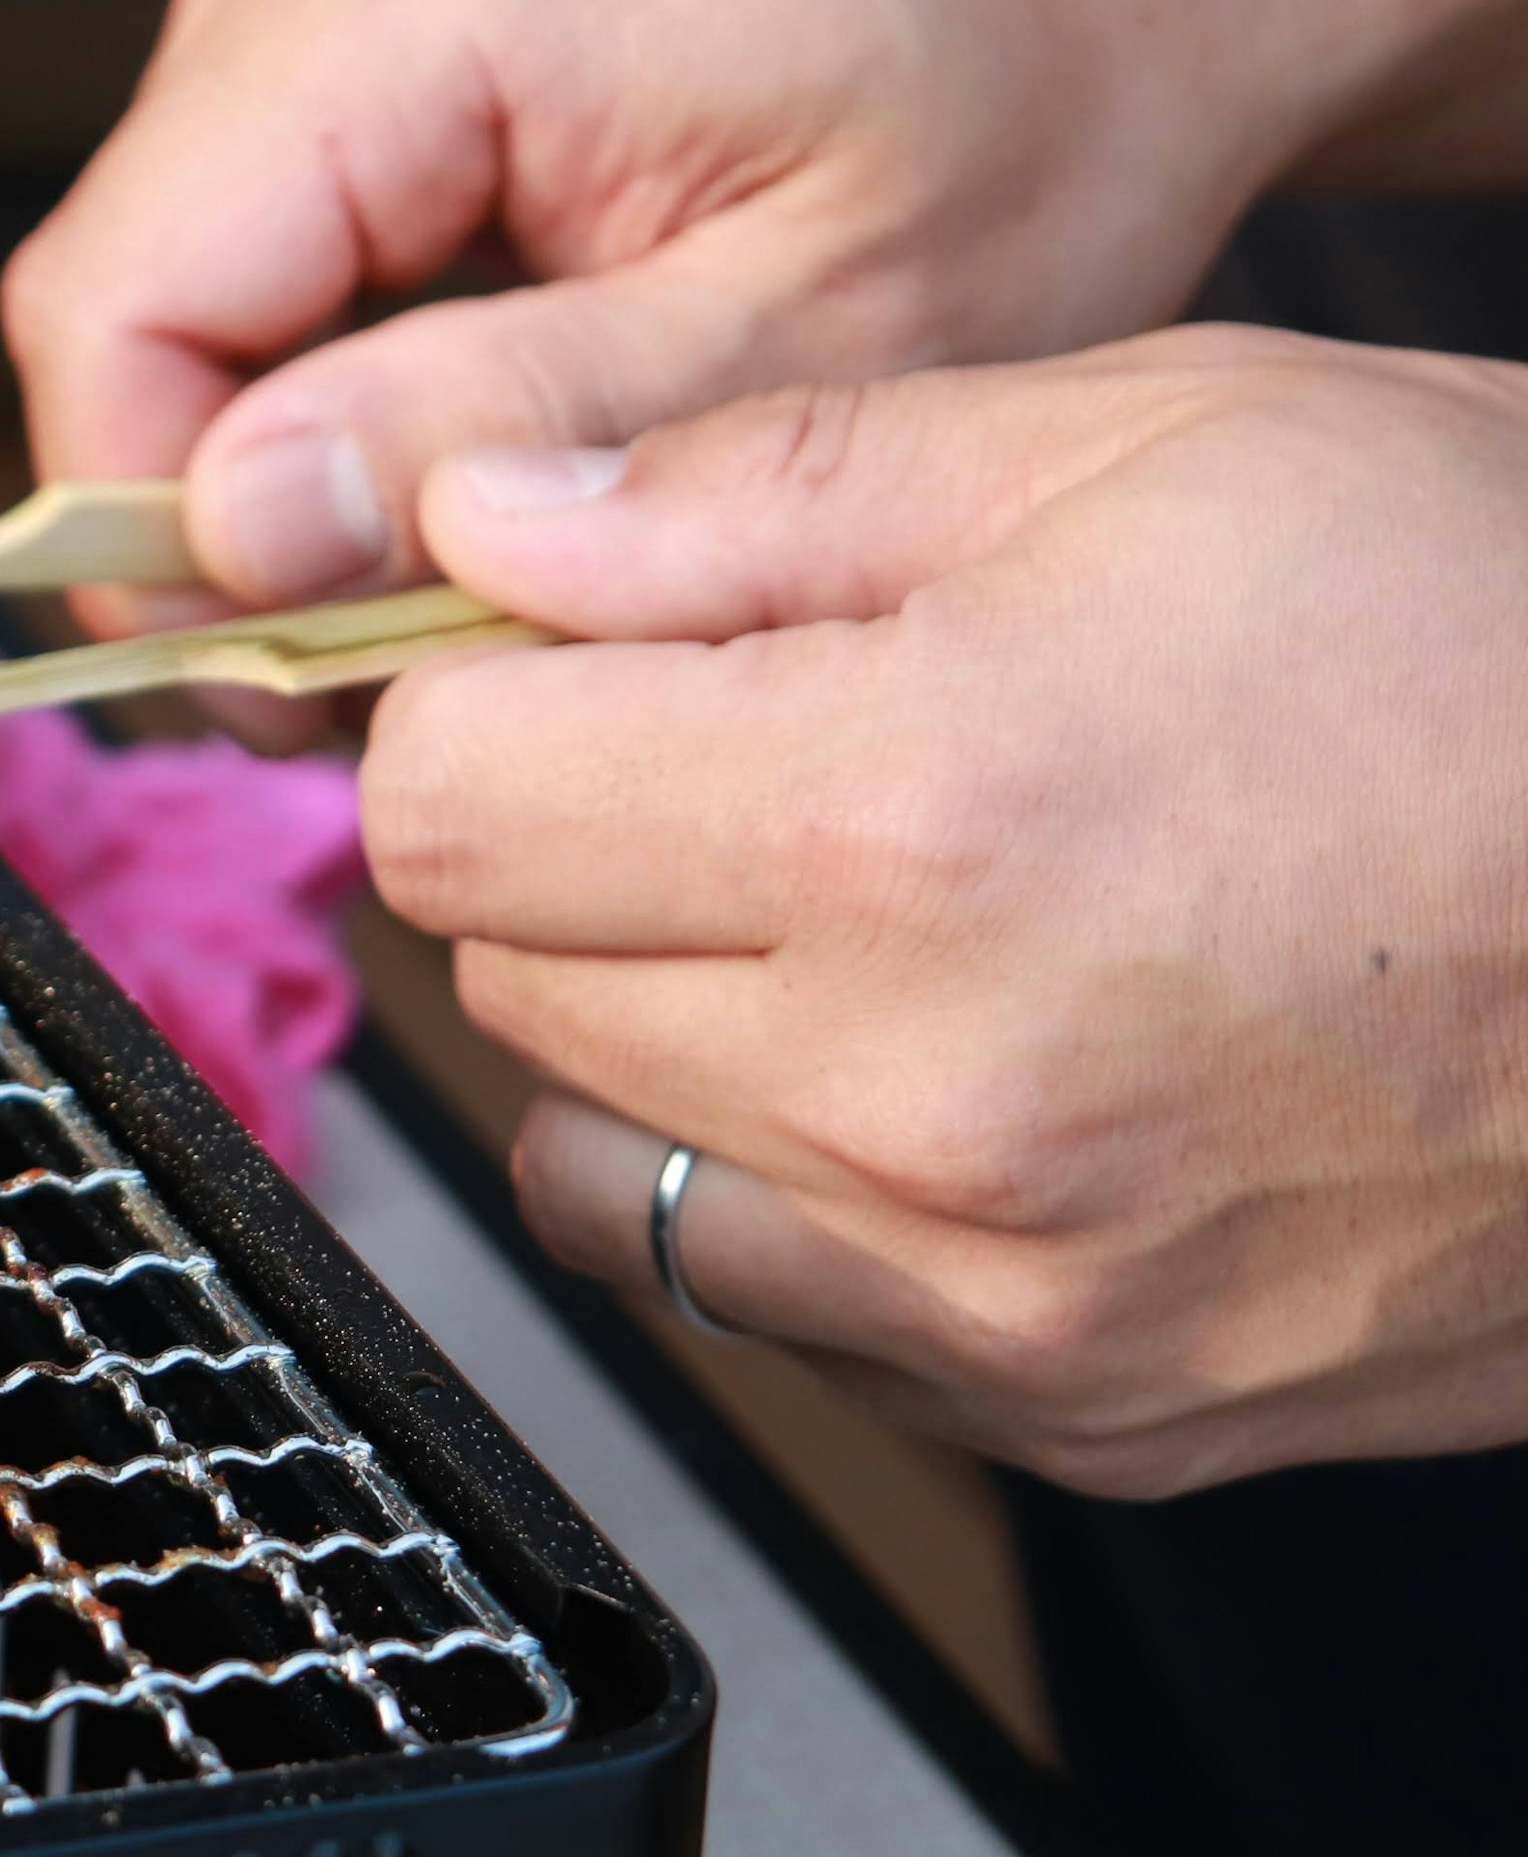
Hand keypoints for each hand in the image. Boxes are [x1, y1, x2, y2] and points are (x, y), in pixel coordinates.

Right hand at [2, 0, 1527, 745]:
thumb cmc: (1027, 104)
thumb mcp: (805, 338)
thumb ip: (504, 433)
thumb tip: (238, 534)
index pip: (116, 309)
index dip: (156, 540)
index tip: (292, 678)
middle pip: (120, 291)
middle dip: (231, 506)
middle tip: (403, 644)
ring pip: (164, 265)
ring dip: (283, 431)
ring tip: (473, 515)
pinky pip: (238, 202)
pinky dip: (324, 336)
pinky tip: (472, 387)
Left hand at [361, 325, 1527, 1494]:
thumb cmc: (1524, 649)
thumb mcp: (1151, 441)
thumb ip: (749, 490)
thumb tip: (478, 525)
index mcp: (906, 821)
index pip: (437, 804)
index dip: (484, 702)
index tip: (574, 661)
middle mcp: (922, 1100)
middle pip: (502, 973)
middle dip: (586, 849)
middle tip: (779, 758)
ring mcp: (995, 1297)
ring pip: (594, 1156)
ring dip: (663, 1030)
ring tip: (880, 918)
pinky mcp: (1069, 1415)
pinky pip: (766, 1301)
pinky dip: (793, 1187)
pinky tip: (960, 1066)